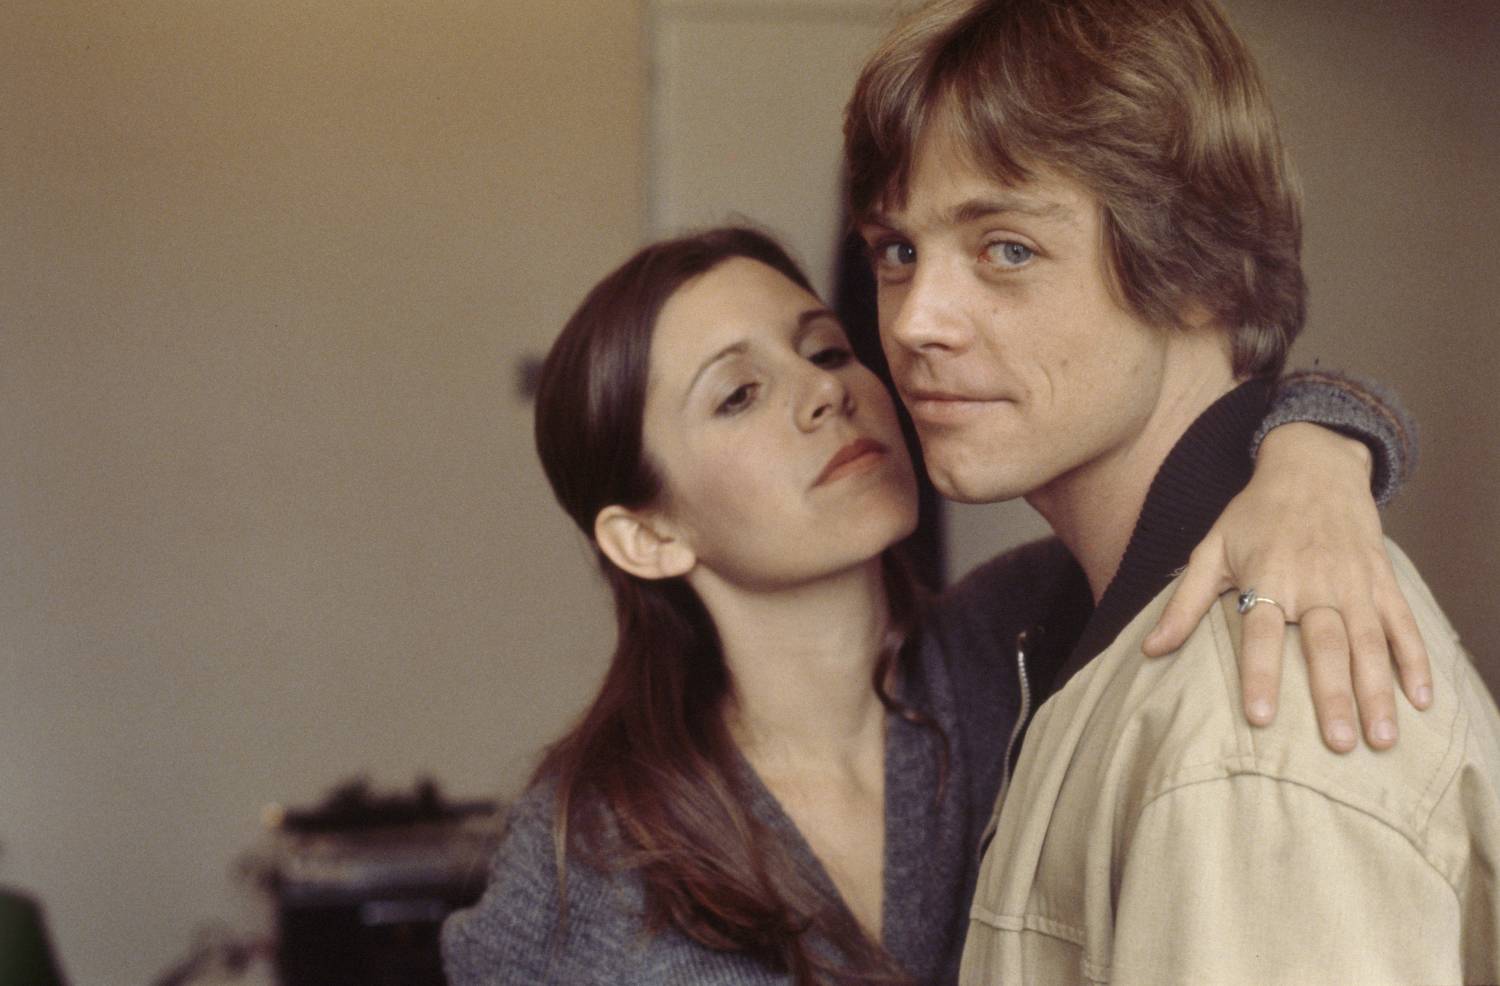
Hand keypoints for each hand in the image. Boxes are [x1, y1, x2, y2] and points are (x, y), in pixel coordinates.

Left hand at [1142, 423, 1431, 752]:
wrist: (1313, 465)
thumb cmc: (1254, 513)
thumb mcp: (1212, 548)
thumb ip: (1185, 603)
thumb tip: (1150, 650)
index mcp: (1268, 577)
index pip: (1261, 633)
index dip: (1262, 674)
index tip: (1262, 718)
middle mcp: (1314, 582)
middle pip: (1325, 645)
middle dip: (1332, 696)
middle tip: (1339, 745)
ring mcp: (1353, 582)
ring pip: (1369, 642)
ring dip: (1377, 691)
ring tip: (1381, 739)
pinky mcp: (1382, 580)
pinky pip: (1403, 624)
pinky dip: (1416, 660)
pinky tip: (1422, 699)